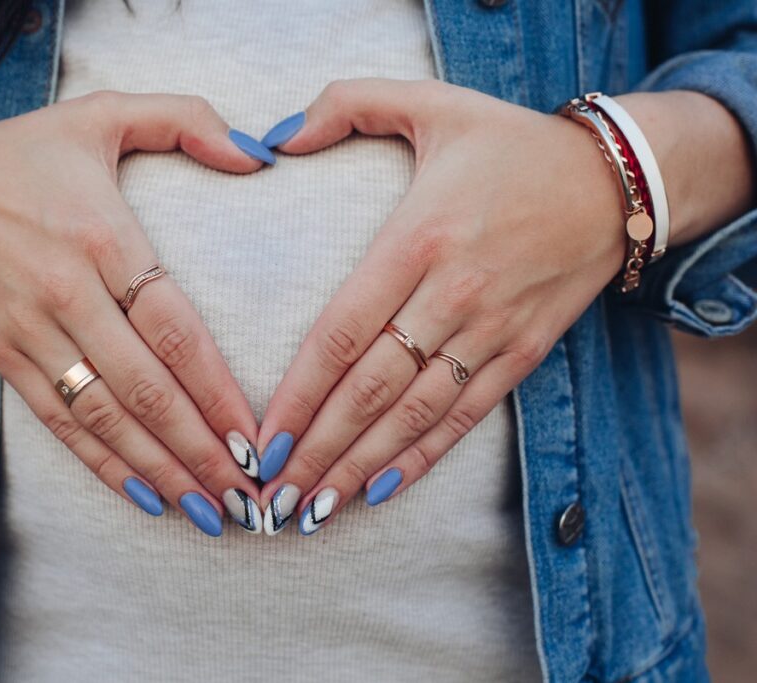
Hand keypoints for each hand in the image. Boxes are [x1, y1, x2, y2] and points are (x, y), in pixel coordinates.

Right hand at [0, 87, 267, 534]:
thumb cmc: (22, 149)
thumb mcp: (103, 112)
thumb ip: (186, 118)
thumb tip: (258, 154)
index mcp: (100, 236)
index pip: (173, 329)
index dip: (216, 390)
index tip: (257, 435)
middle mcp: (65, 292)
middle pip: (146, 389)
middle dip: (201, 450)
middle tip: (250, 494)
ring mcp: (30, 331)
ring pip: (104, 418)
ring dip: (160, 471)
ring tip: (209, 513)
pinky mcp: (2, 354)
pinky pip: (59, 423)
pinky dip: (102, 466)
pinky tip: (145, 498)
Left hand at [256, 78, 628, 533]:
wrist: (616, 180)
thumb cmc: (510, 144)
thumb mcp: (431, 102)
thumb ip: (347, 103)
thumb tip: (277, 135)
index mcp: (418, 238)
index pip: (341, 331)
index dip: (298, 393)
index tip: (261, 438)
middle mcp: (452, 293)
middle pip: (370, 388)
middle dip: (317, 449)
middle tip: (272, 497)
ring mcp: (491, 330)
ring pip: (414, 414)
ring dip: (360, 466)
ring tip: (314, 510)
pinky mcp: (522, 353)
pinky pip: (466, 415)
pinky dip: (423, 457)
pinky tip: (382, 490)